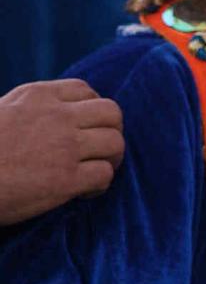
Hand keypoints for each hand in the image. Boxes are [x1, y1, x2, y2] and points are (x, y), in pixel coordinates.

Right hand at [0, 79, 122, 224]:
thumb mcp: (1, 112)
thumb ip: (29, 109)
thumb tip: (51, 114)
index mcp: (36, 96)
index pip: (86, 91)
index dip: (93, 111)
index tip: (85, 128)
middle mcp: (56, 116)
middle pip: (112, 113)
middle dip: (111, 131)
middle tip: (99, 151)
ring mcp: (64, 147)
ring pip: (116, 143)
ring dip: (111, 159)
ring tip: (94, 172)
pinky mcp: (66, 179)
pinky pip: (105, 175)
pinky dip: (100, 185)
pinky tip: (83, 192)